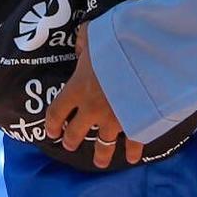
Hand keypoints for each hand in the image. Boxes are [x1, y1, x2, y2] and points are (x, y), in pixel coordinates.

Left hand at [42, 27, 142, 169]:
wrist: (146, 60)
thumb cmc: (117, 44)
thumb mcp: (94, 34)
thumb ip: (84, 41)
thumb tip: (81, 48)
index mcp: (77, 88)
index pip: (56, 112)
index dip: (52, 124)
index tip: (51, 132)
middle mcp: (92, 109)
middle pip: (76, 132)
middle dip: (71, 140)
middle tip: (70, 145)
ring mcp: (114, 120)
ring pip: (104, 144)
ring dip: (100, 155)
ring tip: (99, 163)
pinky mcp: (136, 125)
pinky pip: (133, 143)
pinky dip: (133, 152)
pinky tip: (132, 159)